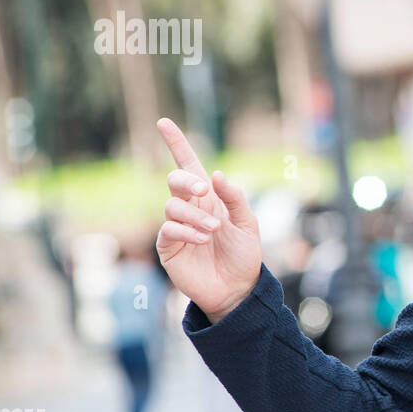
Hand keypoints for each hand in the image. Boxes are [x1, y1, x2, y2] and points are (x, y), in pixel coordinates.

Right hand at [156, 117, 261, 322]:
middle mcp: (190, 208)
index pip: (189, 165)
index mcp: (209, 198)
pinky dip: (186, 231)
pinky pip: (169, 229)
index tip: (164, 123)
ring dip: (194, 215)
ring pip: (172, 206)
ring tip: (213, 231)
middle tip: (204, 191)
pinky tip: (202, 240)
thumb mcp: (248, 223)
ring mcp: (177, 227)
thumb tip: (215, 174)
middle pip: (175, 180)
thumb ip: (235, 198)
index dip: (177, 144)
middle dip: (186, 181)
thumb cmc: (243, 254)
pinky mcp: (169, 247)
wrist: (238, 288)